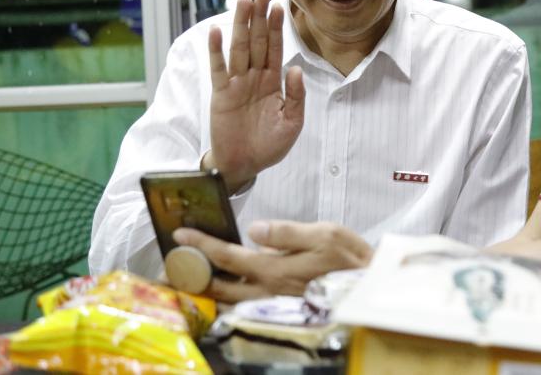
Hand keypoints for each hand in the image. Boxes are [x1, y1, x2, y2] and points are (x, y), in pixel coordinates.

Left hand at [173, 221, 373, 303]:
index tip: (180, 234)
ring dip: (205, 292)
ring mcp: (274, 306)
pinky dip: (226, 302)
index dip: (202, 244)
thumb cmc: (352, 261)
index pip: (228, 257)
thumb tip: (254, 229)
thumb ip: (287, 232)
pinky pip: (244, 309)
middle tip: (167, 269)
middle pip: (219, 287)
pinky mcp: (281, 312)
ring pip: (229, 303)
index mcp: (275, 270)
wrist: (373, 290)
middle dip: (191, 276)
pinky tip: (220, 294)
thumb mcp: (326, 234)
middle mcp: (269, 292)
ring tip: (185, 282)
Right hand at [207, 0, 305, 190]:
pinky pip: (219, 68)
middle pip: (258, 41)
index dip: (277, 27)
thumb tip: (296, 68)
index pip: (276, 48)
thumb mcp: (292, 124)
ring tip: (241, 2)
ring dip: (240, 25)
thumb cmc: (268, 145)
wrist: (244, 166)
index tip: (279, 5)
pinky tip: (216, 31)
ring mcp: (237, 83)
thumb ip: (296, 97)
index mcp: (274, 82)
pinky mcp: (221, 93)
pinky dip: (216, 50)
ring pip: (239, 48)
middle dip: (259, 17)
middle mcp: (255, 77)